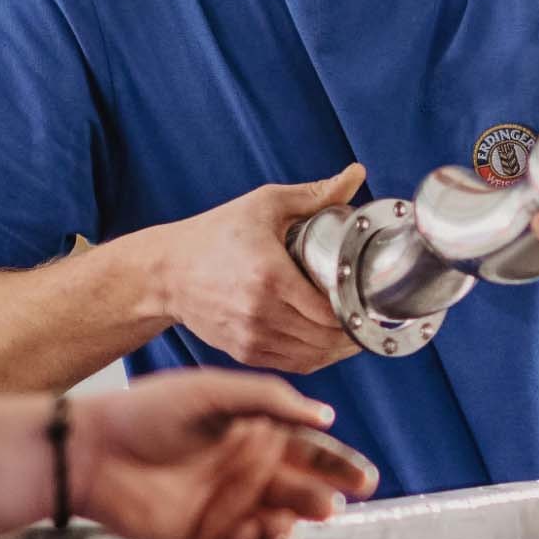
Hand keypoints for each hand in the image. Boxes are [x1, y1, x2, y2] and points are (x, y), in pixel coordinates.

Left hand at [72, 371, 378, 538]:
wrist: (92, 452)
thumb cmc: (147, 413)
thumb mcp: (212, 392)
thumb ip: (269, 399)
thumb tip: (323, 414)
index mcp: (255, 435)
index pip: (309, 452)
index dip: (339, 465)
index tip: (364, 477)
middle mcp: (247, 474)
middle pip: (301, 493)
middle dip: (319, 501)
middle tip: (326, 505)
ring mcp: (227, 509)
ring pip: (278, 528)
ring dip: (290, 529)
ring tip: (283, 524)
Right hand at [160, 165, 366, 371]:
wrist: (166, 272)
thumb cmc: (215, 234)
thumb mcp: (264, 204)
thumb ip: (314, 194)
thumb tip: (356, 174)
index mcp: (269, 276)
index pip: (330, 311)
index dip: (358, 310)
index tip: (373, 299)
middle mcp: (260, 313)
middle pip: (326, 338)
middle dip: (355, 331)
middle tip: (371, 316)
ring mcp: (251, 337)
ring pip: (313, 357)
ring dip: (340, 349)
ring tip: (356, 331)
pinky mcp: (244, 353)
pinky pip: (294, 365)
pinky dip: (317, 358)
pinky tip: (329, 344)